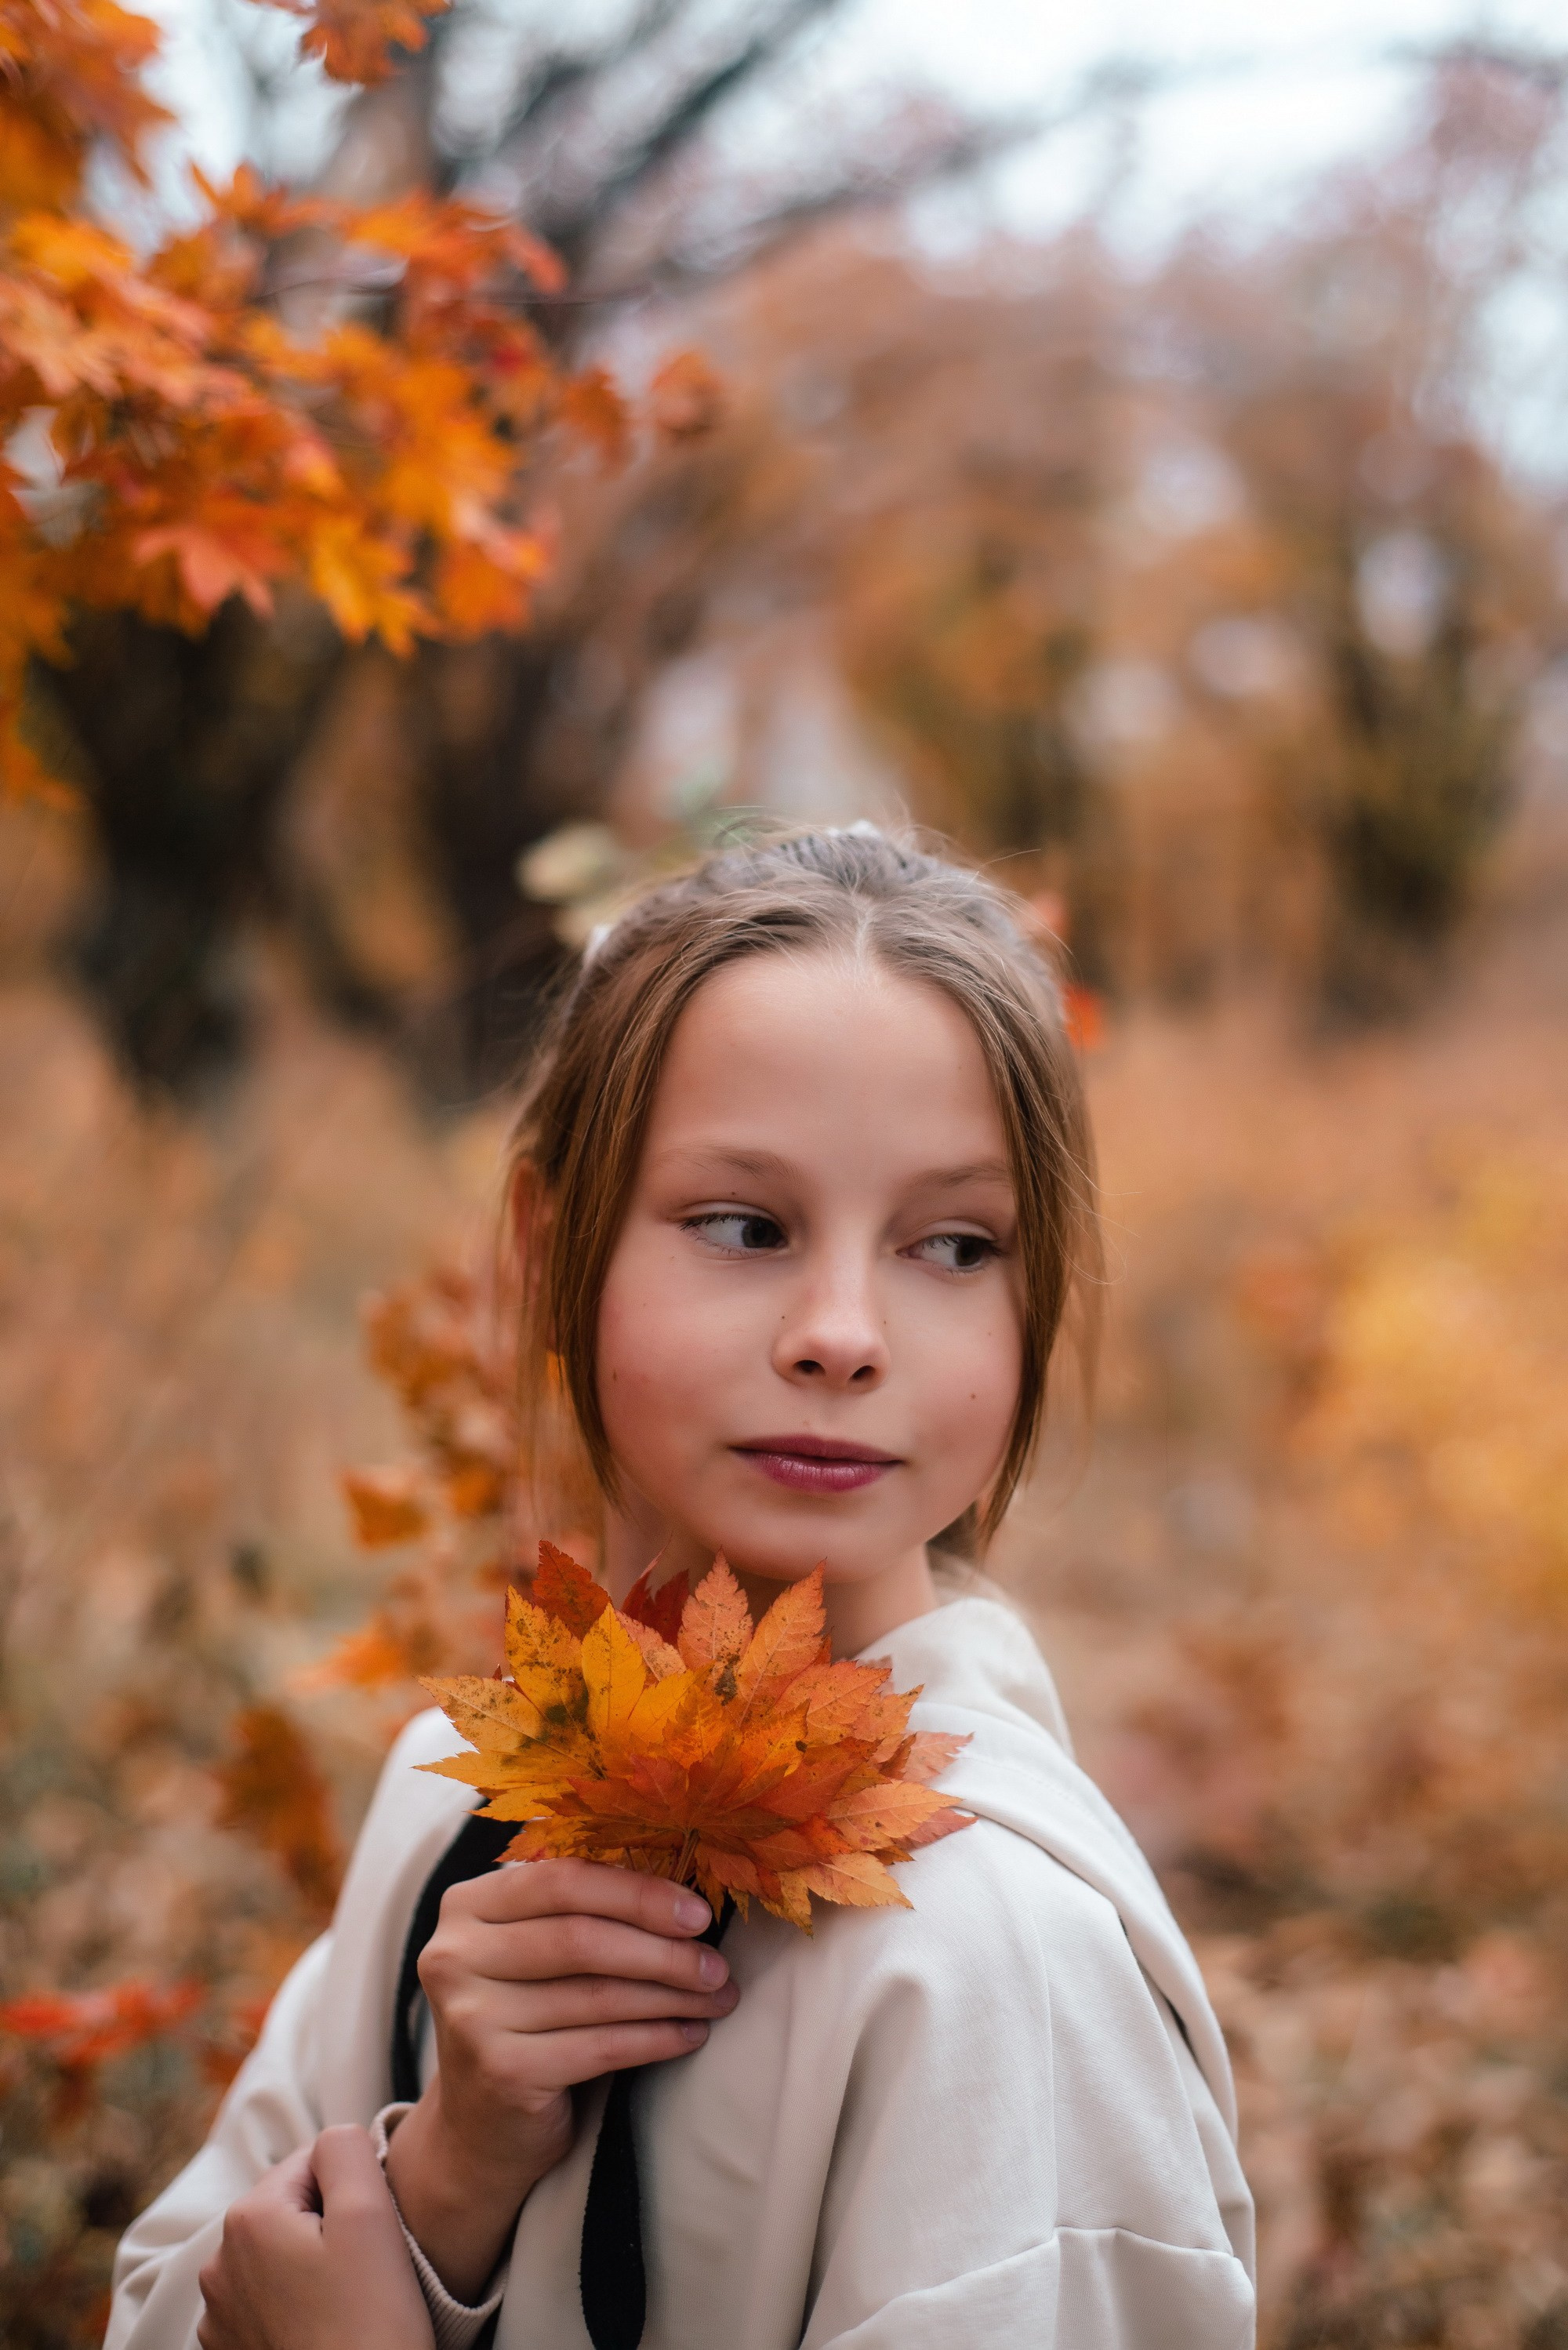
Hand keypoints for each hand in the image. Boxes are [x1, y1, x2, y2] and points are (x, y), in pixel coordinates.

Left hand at [197, 2125, 433, 2349]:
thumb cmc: (370, 2326)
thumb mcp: (370, 2214)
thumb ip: (347, 2147)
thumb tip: (334, 2138)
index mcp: (248, 2219)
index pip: (315, 2160)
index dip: (356, 2188)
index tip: (375, 2234)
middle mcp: (219, 2264)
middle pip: (294, 2208)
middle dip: (332, 2226)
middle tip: (366, 2270)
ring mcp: (220, 2315)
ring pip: (282, 2255)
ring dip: (315, 2267)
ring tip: (349, 2304)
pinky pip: (270, 2302)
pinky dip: (299, 2307)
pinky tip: (328, 2330)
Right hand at [385, 1857, 736, 2301]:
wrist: (482, 2127)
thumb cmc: (528, 2018)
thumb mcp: (537, 1950)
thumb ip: (583, 1910)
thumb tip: (684, 1893)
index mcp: (466, 1904)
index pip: (562, 1880)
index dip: (637, 1893)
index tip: (698, 1912)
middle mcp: (454, 1954)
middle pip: (580, 1938)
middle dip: (662, 1950)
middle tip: (718, 1965)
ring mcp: (471, 2016)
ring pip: (597, 1995)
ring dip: (671, 1996)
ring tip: (717, 1998)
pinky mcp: (500, 2071)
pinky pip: (600, 2046)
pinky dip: (656, 2039)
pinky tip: (690, 2035)